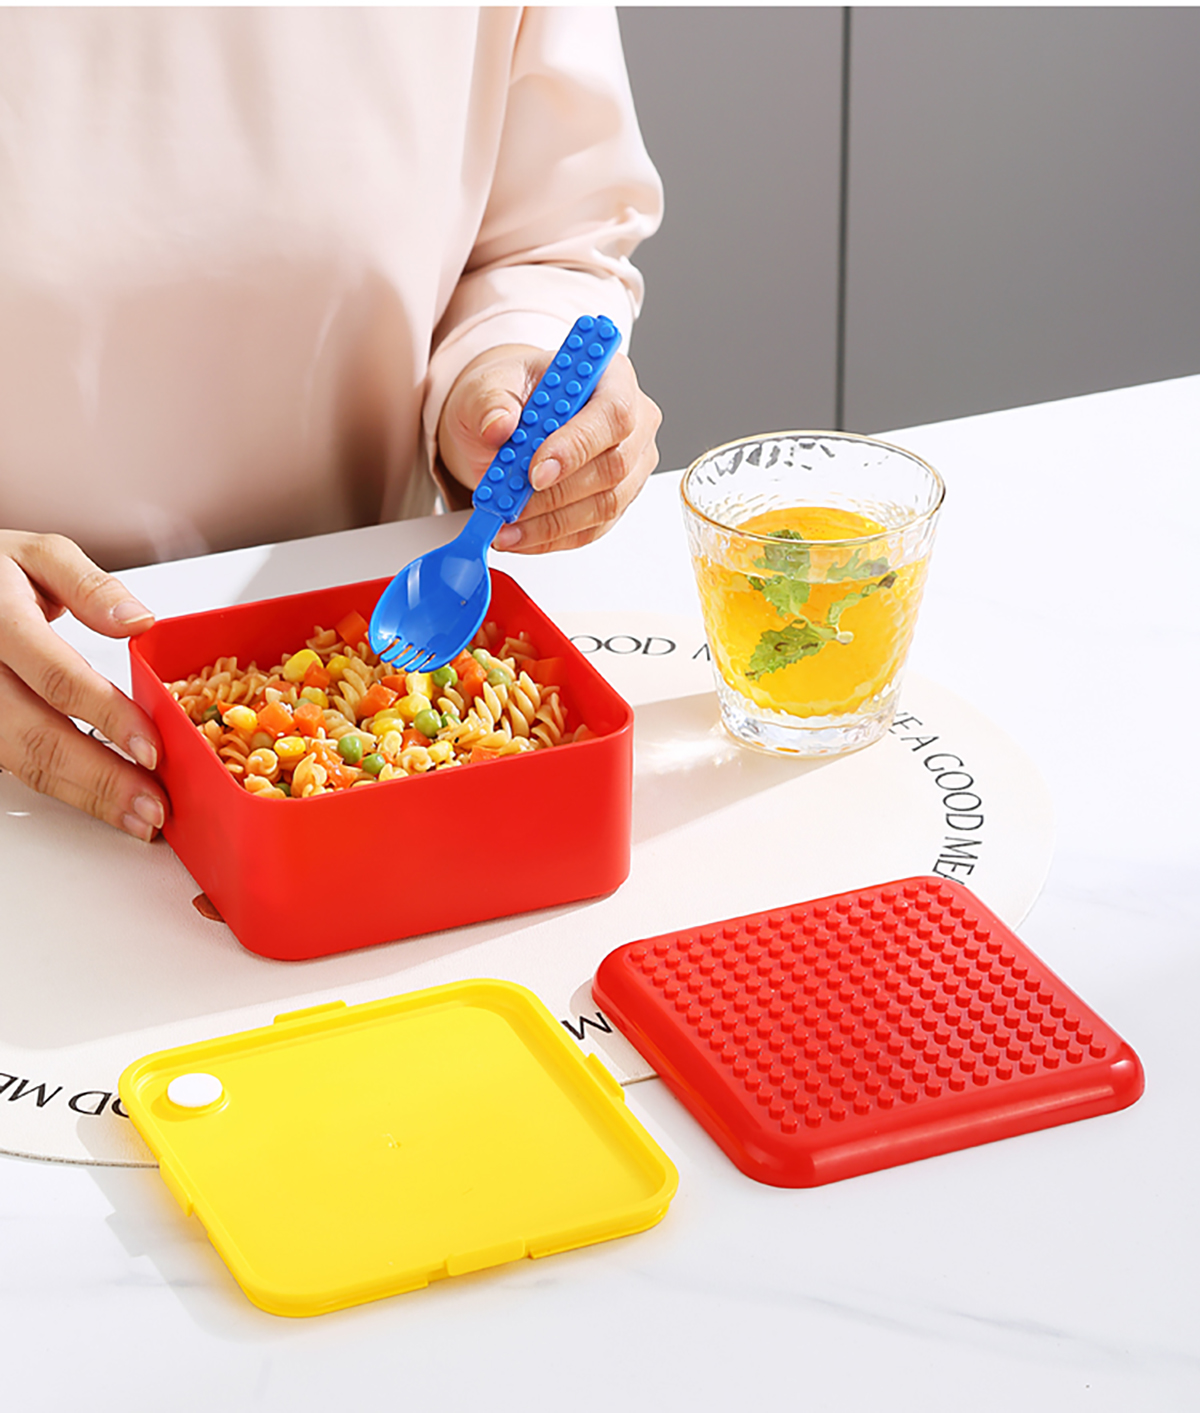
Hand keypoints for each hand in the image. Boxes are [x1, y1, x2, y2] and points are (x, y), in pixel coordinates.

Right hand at [0, 532, 166, 839]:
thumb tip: (139, 619)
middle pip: (38, 737)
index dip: (106, 717)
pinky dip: (64, 787)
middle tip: (153, 806)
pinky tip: (101, 800)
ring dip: (85, 795)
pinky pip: (16, 765)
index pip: (56, 678)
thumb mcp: (38, 556)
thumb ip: (90, 585)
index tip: (151, 748)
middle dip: (102, 779)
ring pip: (23, 763)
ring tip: (137, 815)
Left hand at [437, 342, 660, 552]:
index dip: (577, 447)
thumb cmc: (512, 393)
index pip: (613, 414)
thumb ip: (491, 400)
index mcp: (611, 378)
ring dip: (550, 523)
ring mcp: (631, 466)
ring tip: (505, 526)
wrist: (510, 419)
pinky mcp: (617, 501)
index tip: (535, 473)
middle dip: (556, 495)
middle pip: (613, 467)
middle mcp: (632, 423)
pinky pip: (592, 529)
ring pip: (604, 505)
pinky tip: (519, 536)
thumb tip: (498, 425)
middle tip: (509, 505)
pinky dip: (551, 538)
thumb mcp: (490, 383)